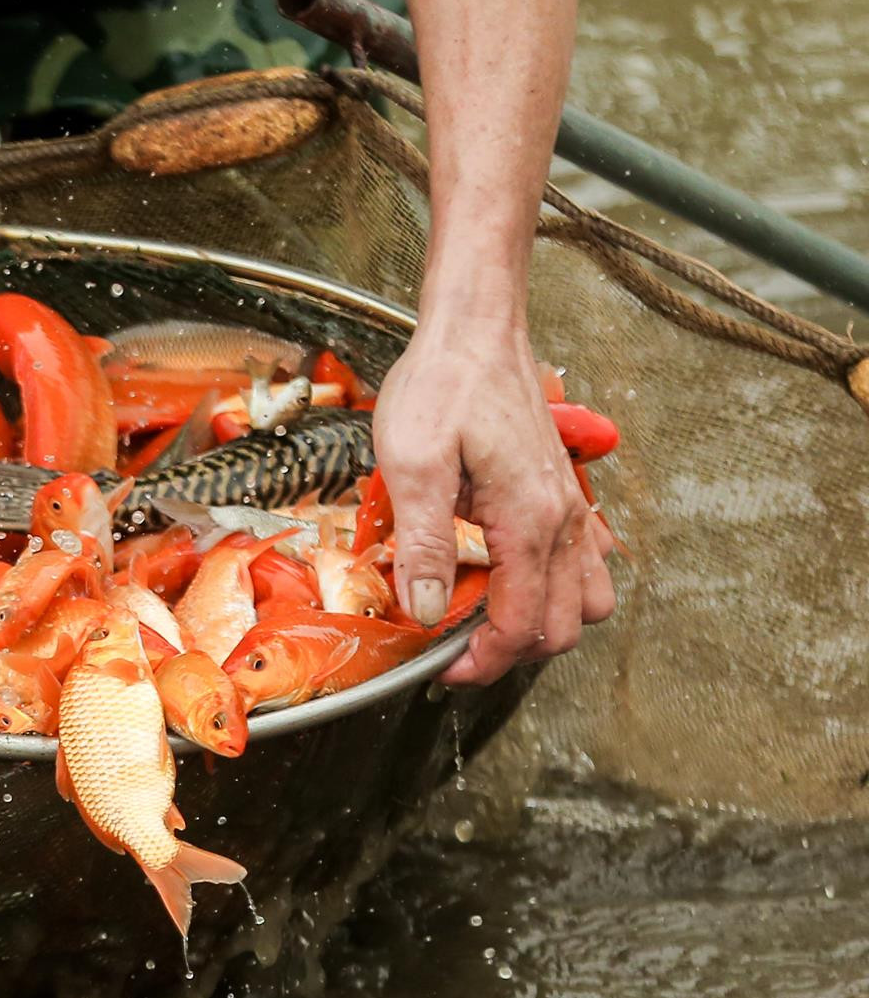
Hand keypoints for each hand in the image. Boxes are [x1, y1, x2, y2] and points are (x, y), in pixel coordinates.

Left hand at [372, 319, 615, 685]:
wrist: (477, 329)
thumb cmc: (444, 384)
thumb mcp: (412, 464)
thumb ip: (421, 543)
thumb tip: (423, 610)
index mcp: (529, 520)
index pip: (522, 626)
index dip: (481, 662)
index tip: (440, 668)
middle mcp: (564, 521)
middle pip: (562, 628)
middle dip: (509, 652)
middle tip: (454, 649)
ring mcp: (571, 508)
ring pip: (585, 601)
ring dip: (540, 622)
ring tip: (482, 615)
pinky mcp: (564, 493)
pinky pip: (586, 563)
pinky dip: (556, 586)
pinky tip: (508, 573)